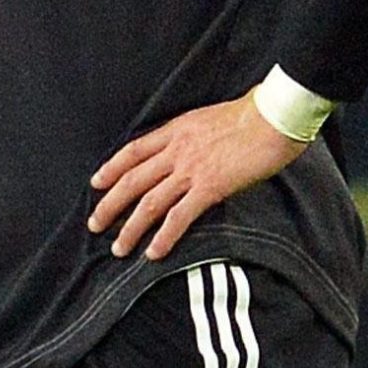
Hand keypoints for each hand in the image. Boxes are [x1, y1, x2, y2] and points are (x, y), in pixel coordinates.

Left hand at [89, 95, 310, 261]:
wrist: (272, 117)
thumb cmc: (251, 115)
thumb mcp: (209, 119)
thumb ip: (192, 136)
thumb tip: (190, 149)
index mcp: (175, 130)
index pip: (132, 152)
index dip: (111, 169)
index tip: (97, 184)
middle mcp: (176, 151)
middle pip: (132, 181)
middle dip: (109, 205)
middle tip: (95, 225)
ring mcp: (191, 170)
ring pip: (149, 203)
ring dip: (131, 229)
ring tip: (118, 249)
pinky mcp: (210, 188)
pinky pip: (179, 217)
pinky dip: (164, 237)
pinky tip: (153, 252)